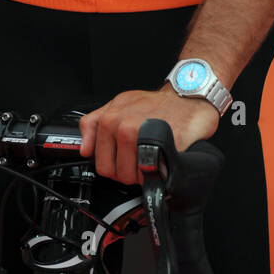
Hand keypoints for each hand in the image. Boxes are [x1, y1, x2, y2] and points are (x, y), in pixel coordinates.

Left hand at [79, 86, 219, 184]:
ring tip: (151, 161)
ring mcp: (144, 136)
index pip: (101, 163)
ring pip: (133, 177)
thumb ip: (96, 123)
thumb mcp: (120, 103)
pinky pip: (154, 174)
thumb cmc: (157, 103)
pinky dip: (158, 174)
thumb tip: (85, 148)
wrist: (189, 96)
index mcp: (110, 119)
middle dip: (127, 174)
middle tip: (139, 162)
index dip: (113, 167)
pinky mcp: (165, 146)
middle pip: (116, 173)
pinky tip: (162, 162)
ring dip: (143, 175)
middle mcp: (124, 127)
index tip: (123, 162)